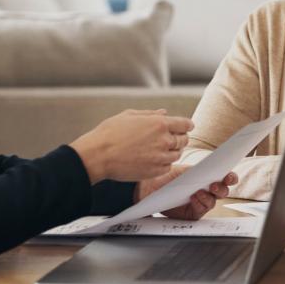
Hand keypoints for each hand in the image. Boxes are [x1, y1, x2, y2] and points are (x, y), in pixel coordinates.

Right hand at [71, 110, 192, 184]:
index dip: (187, 125)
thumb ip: (150, 114)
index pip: (185, 124)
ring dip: (173, 151)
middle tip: (172, 138)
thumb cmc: (110, 133)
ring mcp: (160, 157)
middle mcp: (164, 140)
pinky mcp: (155, 171)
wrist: (97, 155)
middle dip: (180, 137)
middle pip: (184, 139)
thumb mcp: (129, 115)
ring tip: (161, 149)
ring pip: (177, 154)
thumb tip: (164, 112)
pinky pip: (168, 167)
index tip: (186, 127)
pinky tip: (155, 159)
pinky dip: (165, 163)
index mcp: (160, 123)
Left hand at [134, 165, 238, 220]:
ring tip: (198, 192)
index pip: (226, 178)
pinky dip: (199, 203)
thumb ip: (202, 171)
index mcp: (210, 177)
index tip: (229, 177)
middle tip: (214, 185)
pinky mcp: (194, 213)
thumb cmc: (170, 176)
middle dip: (221, 188)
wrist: (152, 186)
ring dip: (208, 196)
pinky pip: (201, 210)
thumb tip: (214, 169)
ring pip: (213, 201)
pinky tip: (193, 198)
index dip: (230, 178)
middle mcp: (208, 190)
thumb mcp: (187, 170)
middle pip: (223, 191)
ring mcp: (202, 202)